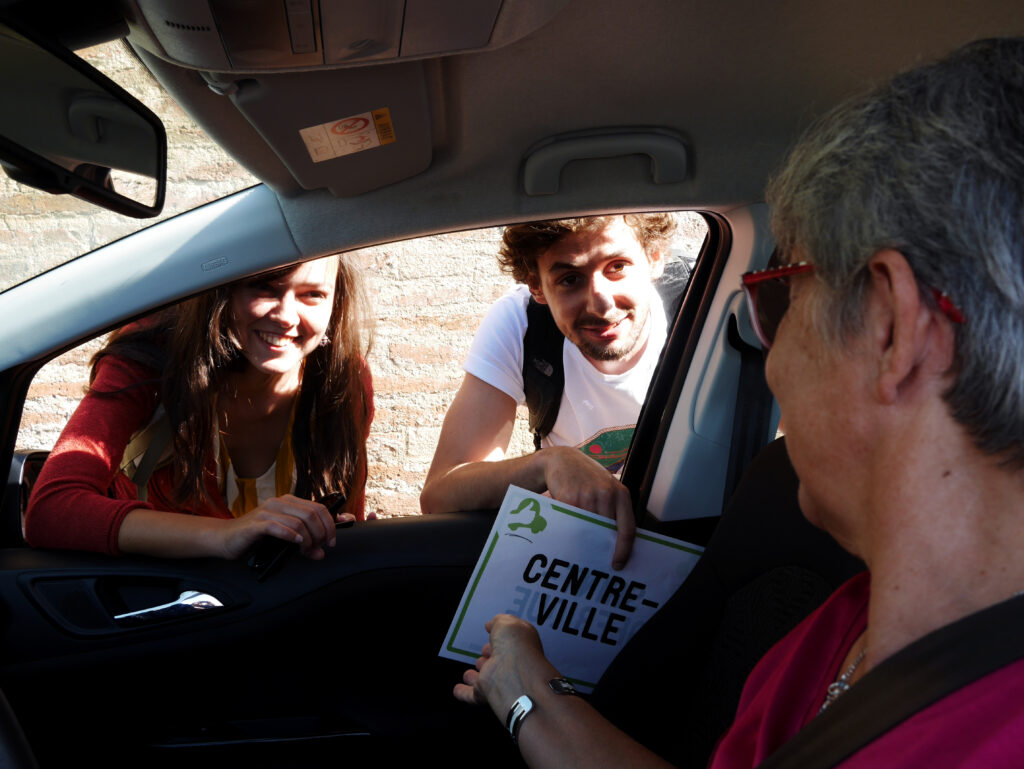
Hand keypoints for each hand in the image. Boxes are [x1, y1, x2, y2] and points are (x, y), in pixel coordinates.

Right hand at [218, 494, 344, 559]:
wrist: (225, 538)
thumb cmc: (256, 538)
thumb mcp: (284, 538)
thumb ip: (304, 542)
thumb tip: (322, 553)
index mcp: (289, 502)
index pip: (319, 507)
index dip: (330, 524)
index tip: (332, 541)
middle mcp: (279, 502)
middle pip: (311, 514)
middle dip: (320, 533)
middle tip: (319, 548)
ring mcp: (266, 511)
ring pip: (297, 521)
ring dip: (307, 539)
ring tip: (306, 551)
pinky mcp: (255, 524)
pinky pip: (276, 526)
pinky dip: (289, 535)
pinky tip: (295, 542)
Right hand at [453, 614, 557, 716]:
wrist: (512, 676)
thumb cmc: (516, 648)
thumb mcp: (507, 623)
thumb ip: (498, 621)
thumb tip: (492, 624)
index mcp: (522, 647)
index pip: (512, 641)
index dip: (504, 635)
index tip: (495, 631)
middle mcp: (513, 665)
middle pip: (501, 660)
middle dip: (492, 654)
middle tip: (486, 650)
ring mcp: (500, 681)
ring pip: (488, 677)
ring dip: (479, 675)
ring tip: (471, 672)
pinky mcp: (486, 693)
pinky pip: (472, 694)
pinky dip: (464, 692)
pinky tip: (458, 689)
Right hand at [536, 447, 636, 568]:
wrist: (563, 459)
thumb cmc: (587, 478)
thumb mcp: (607, 487)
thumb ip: (614, 509)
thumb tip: (618, 543)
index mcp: (621, 494)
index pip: (628, 529)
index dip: (624, 551)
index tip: (618, 564)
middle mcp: (606, 494)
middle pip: (606, 532)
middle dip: (601, 548)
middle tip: (596, 560)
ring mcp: (587, 495)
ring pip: (588, 529)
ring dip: (585, 541)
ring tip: (580, 549)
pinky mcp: (569, 498)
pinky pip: (572, 523)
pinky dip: (570, 532)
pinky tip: (567, 536)